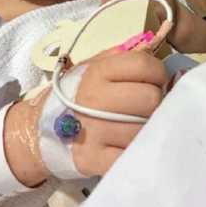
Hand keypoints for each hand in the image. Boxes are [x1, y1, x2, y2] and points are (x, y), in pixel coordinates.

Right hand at [72, 51, 167, 175]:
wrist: (47, 126)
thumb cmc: (84, 93)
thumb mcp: (98, 66)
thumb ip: (126, 56)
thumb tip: (155, 47)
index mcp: (98, 72)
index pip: (144, 64)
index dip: (158, 72)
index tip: (155, 80)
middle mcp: (94, 99)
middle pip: (149, 98)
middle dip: (155, 102)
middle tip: (146, 106)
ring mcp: (93, 131)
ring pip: (145, 129)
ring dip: (148, 128)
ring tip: (139, 125)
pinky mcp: (93, 159)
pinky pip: (130, 156)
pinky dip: (137, 152)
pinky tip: (132, 145)